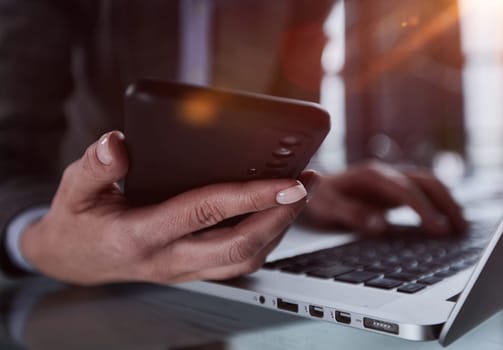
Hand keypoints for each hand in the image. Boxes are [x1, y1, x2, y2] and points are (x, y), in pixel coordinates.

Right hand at [21, 131, 317, 284]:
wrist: (72, 261)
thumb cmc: (78, 222)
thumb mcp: (74, 189)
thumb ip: (95, 166)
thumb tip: (119, 143)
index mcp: (141, 235)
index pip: (205, 212)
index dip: (250, 195)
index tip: (288, 180)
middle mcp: (168, 258)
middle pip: (239, 245)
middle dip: (280, 216)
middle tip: (306, 185)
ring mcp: (183, 269)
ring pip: (244, 260)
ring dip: (278, 230)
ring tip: (300, 196)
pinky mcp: (192, 270)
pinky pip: (237, 262)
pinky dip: (264, 240)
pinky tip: (275, 215)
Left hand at [302, 161, 466, 235]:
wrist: (311, 189)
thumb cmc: (317, 198)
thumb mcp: (327, 207)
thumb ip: (352, 214)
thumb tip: (380, 225)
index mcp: (371, 176)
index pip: (406, 191)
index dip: (424, 209)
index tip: (439, 229)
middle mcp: (385, 174)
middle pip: (426, 182)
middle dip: (446, 203)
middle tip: (462, 228)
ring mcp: (391, 181)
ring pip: (429, 185)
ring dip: (448, 202)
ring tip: (463, 227)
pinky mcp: (393, 190)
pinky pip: (422, 193)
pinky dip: (438, 205)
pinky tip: (447, 222)